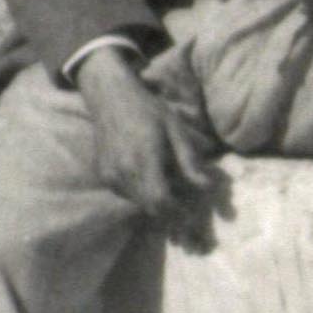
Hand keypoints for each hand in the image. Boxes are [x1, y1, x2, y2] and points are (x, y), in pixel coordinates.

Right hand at [76, 46, 216, 223]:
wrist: (110, 98)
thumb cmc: (148, 110)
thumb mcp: (175, 130)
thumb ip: (190, 161)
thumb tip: (208, 187)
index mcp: (144, 158)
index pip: (160, 200)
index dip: (177, 212)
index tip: (192, 215)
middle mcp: (123, 171)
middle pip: (150, 208)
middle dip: (169, 212)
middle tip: (187, 208)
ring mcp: (110, 176)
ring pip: (139, 204)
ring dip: (156, 202)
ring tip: (170, 185)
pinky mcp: (104, 176)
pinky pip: (127, 195)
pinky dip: (142, 193)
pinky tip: (151, 176)